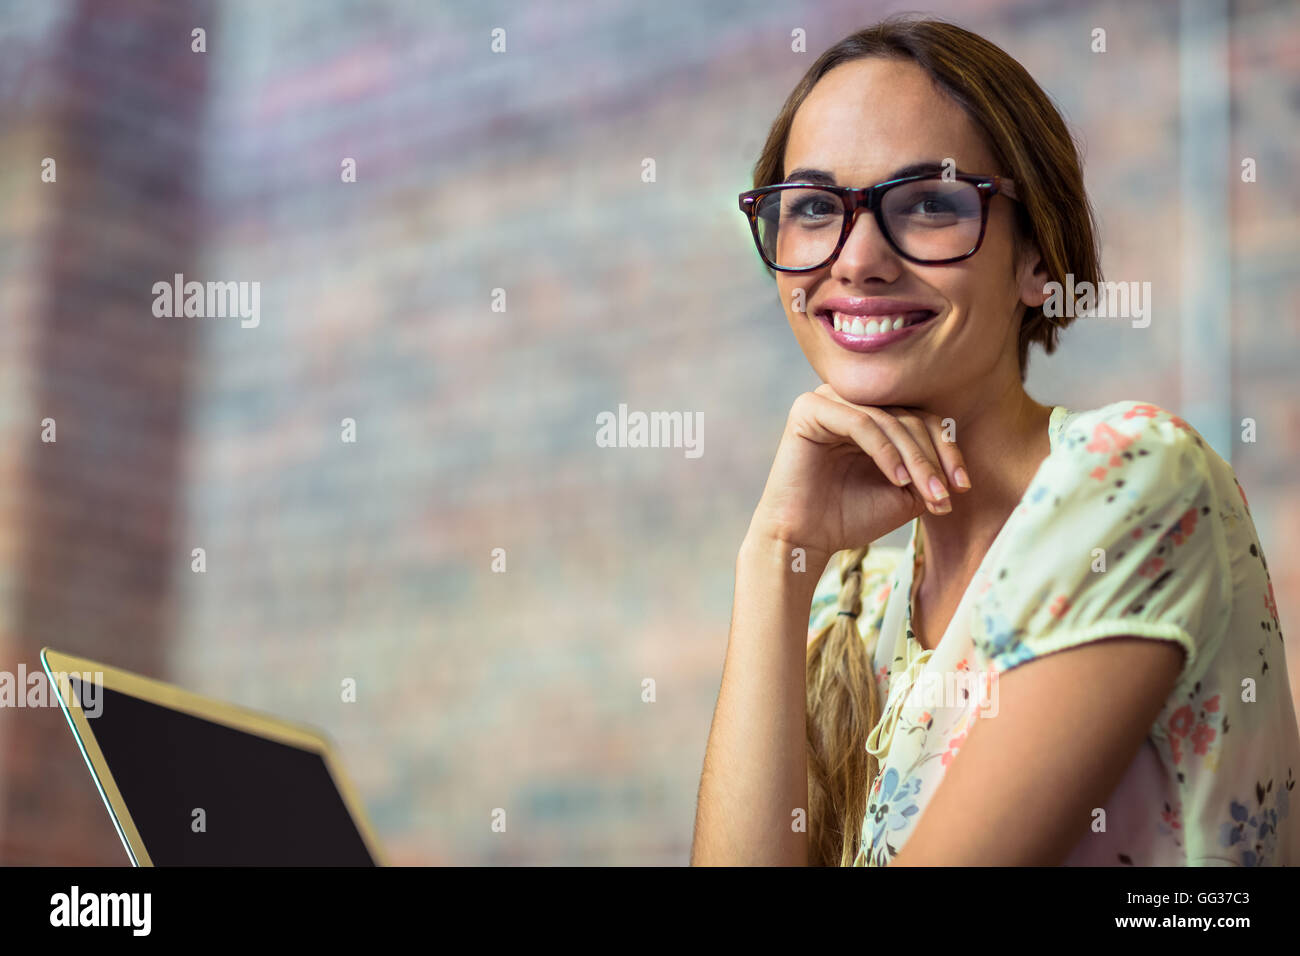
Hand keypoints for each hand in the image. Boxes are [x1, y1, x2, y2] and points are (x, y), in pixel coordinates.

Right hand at [748, 383, 969, 559]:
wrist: (804, 539)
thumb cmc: (850, 517)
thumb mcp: (904, 493)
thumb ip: (930, 471)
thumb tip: (958, 464)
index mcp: (872, 414)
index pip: (921, 418)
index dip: (947, 449)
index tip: (962, 486)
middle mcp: (851, 401)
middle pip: (908, 417)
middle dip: (932, 458)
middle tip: (944, 494)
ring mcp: (828, 400)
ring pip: (888, 420)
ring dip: (914, 458)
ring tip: (927, 492)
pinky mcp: (809, 410)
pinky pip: (859, 422)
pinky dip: (883, 451)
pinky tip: (897, 479)